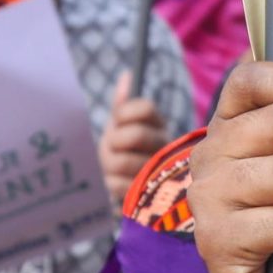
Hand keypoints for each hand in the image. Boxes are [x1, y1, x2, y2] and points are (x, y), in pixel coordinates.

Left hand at [100, 74, 169, 208]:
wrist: (130, 186)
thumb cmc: (125, 150)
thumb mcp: (124, 124)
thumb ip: (124, 103)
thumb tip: (126, 75)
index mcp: (158, 126)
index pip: (145, 108)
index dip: (125, 112)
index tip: (118, 117)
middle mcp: (163, 148)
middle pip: (135, 135)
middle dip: (115, 139)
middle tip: (112, 144)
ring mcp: (155, 173)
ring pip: (121, 161)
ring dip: (109, 162)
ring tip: (112, 164)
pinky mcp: (143, 197)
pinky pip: (115, 184)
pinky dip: (109, 181)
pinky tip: (114, 180)